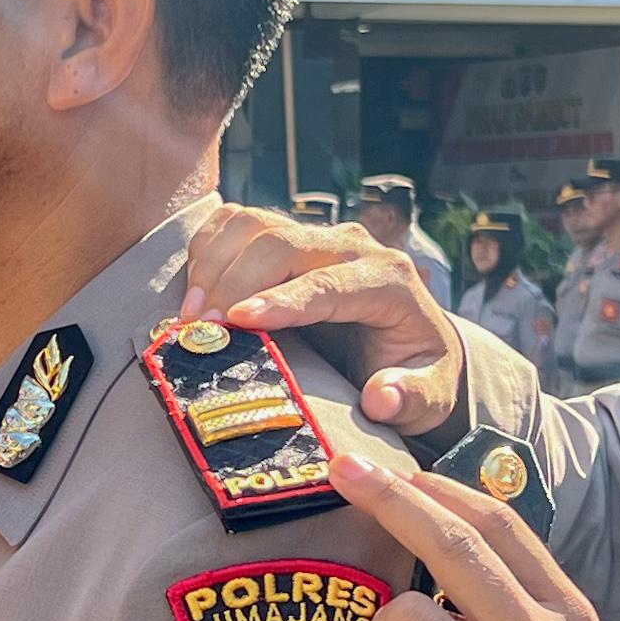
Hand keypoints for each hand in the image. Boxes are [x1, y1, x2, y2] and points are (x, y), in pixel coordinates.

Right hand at [179, 203, 462, 433]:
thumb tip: (381, 397)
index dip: (281, 299)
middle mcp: (353, 247)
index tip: (237, 318)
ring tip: (190, 314)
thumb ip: (413, 398)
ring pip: (254, 224)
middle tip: (198, 329)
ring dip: (214, 263)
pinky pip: (237, 222)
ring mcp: (317, 237)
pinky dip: (209, 247)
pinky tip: (194, 288)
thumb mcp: (430, 397)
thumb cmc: (415, 373)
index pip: (328, 283)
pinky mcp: (289, 237)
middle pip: (281, 242)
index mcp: (390, 281)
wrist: (410, 346)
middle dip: (233, 281)